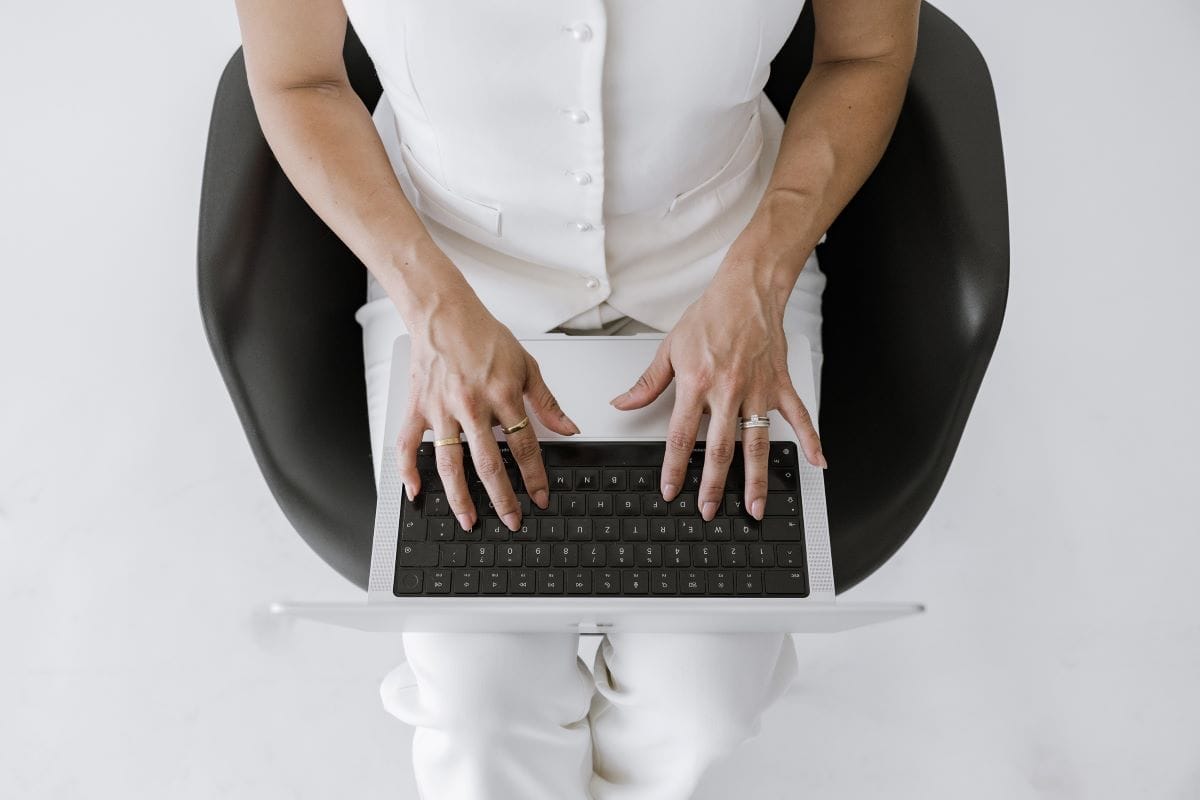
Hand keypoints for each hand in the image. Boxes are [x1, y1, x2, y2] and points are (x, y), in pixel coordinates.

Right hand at [394, 283, 579, 532]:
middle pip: (489, 464)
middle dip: (502, 499)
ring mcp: (440, 409)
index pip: (523, 446)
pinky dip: (408, 472)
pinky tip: (416, 493)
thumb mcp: (526, 366)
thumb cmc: (483, 337)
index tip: (540, 498)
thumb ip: (547, 403)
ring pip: (449, 463)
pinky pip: (407, 445)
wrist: (444, 313)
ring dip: (460, 497)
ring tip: (469, 521)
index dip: (534, 477)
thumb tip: (569, 429)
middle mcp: (471, 405)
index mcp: (502, 395)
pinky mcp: (416, 407)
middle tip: (512, 522)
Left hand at [608, 268, 825, 521]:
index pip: (680, 436)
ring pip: (756, 444)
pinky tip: (817, 463)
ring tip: (753, 507)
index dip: (673, 467)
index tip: (670, 490)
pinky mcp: (779, 385)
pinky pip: (798, 417)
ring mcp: (757, 390)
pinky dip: (811, 440)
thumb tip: (621, 403)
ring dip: (754, 479)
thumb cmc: (709, 317)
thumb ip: (647, 383)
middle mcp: (727, 391)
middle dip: (712, 485)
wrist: (746, 290)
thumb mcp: (669, 349)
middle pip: (719, 449)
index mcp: (696, 384)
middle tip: (708, 511)